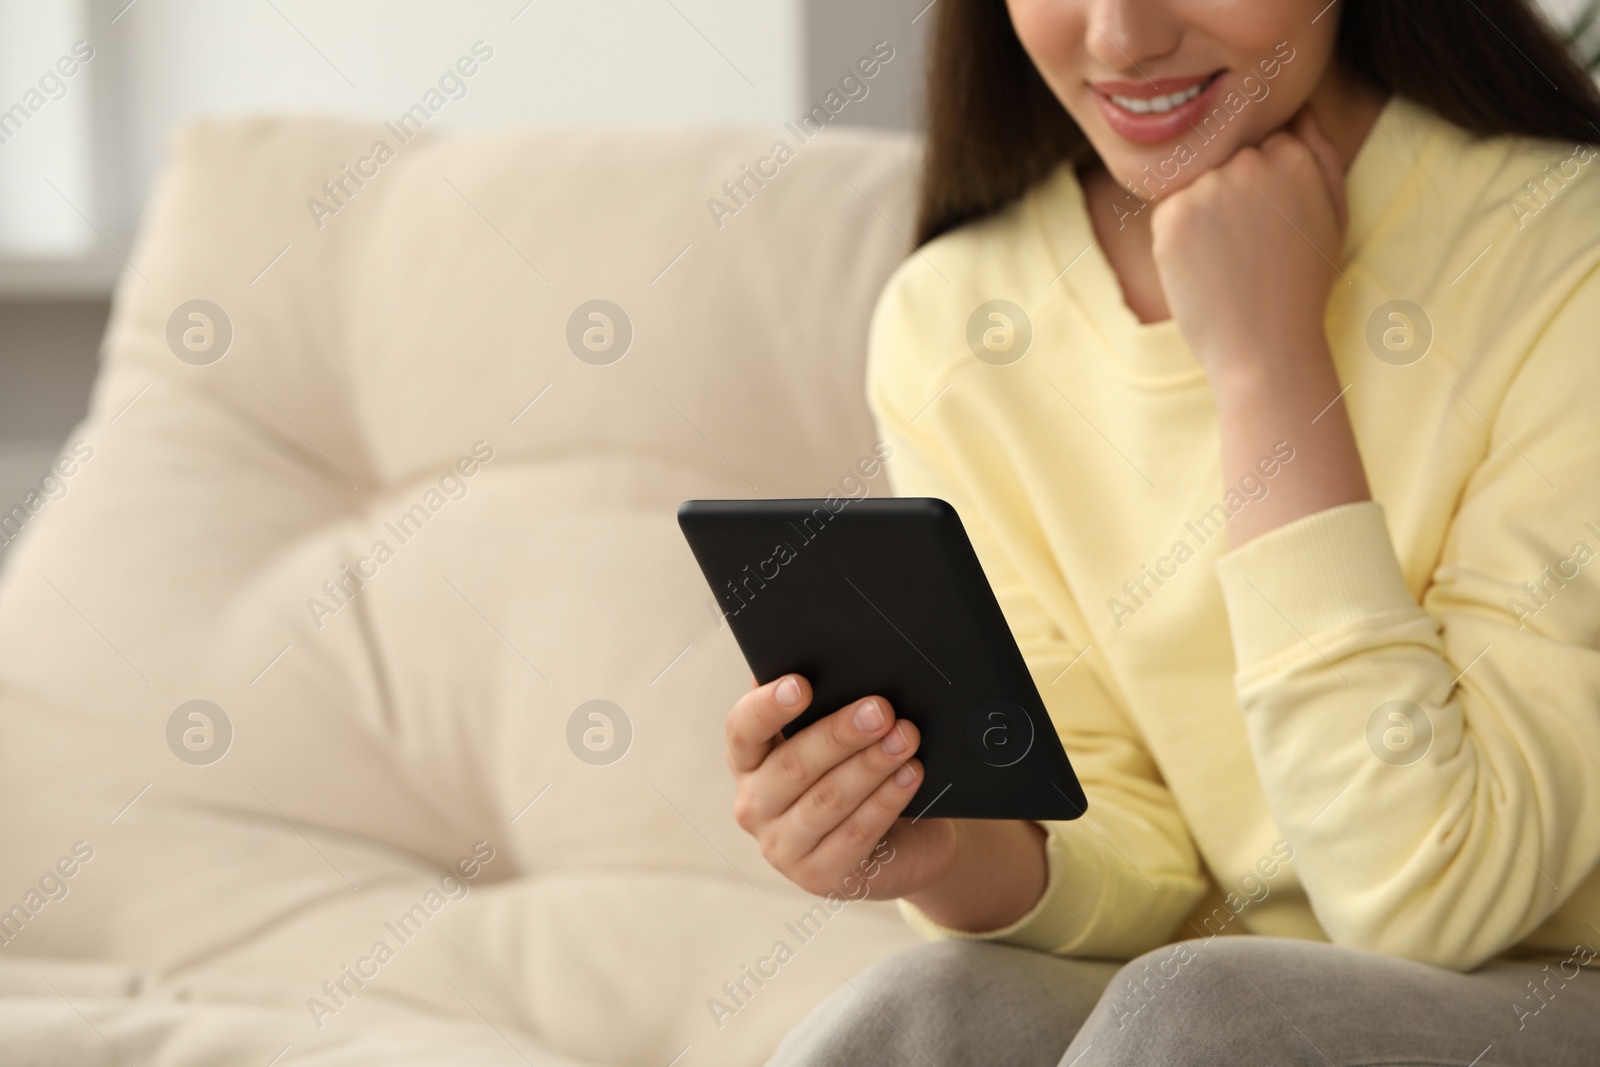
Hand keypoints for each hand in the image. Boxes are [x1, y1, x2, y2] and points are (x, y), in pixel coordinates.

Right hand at [727, 675, 1051, 930]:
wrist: (905, 840)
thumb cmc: (860, 772)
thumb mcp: (839, 740)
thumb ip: (824, 705)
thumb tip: (829, 658)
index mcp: (749, 761)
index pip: (743, 729)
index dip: (768, 706)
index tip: (801, 684)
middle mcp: (754, 805)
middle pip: (793, 764)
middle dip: (840, 733)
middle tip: (881, 708)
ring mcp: (781, 847)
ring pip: (826, 800)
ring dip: (870, 765)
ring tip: (905, 737)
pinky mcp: (817, 877)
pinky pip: (854, 835)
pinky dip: (886, 801)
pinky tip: (910, 775)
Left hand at [1150, 108, 1346, 383]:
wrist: (1265, 346)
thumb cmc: (1301, 284)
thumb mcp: (1333, 213)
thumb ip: (1320, 155)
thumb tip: (1300, 109)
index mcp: (1293, 155)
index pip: (1263, 145)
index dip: (1264, 188)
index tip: (1271, 226)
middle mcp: (1251, 162)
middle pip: (1226, 160)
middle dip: (1231, 195)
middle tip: (1248, 248)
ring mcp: (1209, 186)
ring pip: (1194, 183)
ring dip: (1202, 214)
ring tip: (1228, 260)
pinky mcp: (1172, 213)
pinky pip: (1168, 209)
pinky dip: (1178, 236)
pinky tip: (1204, 268)